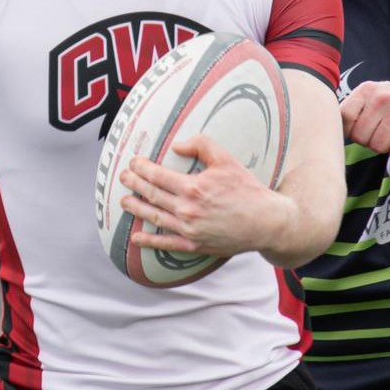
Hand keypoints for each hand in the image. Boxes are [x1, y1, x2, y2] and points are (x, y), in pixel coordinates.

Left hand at [119, 135, 291, 257]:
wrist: (266, 222)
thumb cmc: (248, 189)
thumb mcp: (227, 160)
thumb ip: (201, 146)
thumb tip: (176, 144)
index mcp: (194, 187)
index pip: (158, 176)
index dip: (142, 168)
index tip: (133, 163)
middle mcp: (188, 209)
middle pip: (152, 195)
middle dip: (134, 184)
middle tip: (123, 177)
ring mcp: (190, 229)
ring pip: (154, 217)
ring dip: (136, 208)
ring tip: (123, 201)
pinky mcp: (195, 244)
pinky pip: (166, 243)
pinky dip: (149, 242)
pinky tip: (136, 238)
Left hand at [340, 80, 389, 158]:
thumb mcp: (375, 94)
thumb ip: (355, 109)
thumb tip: (332, 131)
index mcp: (367, 90)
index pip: (344, 117)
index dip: (350, 130)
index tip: (361, 129)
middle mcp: (382, 98)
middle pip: (360, 137)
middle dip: (369, 141)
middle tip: (383, 133)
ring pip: (377, 147)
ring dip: (386, 147)